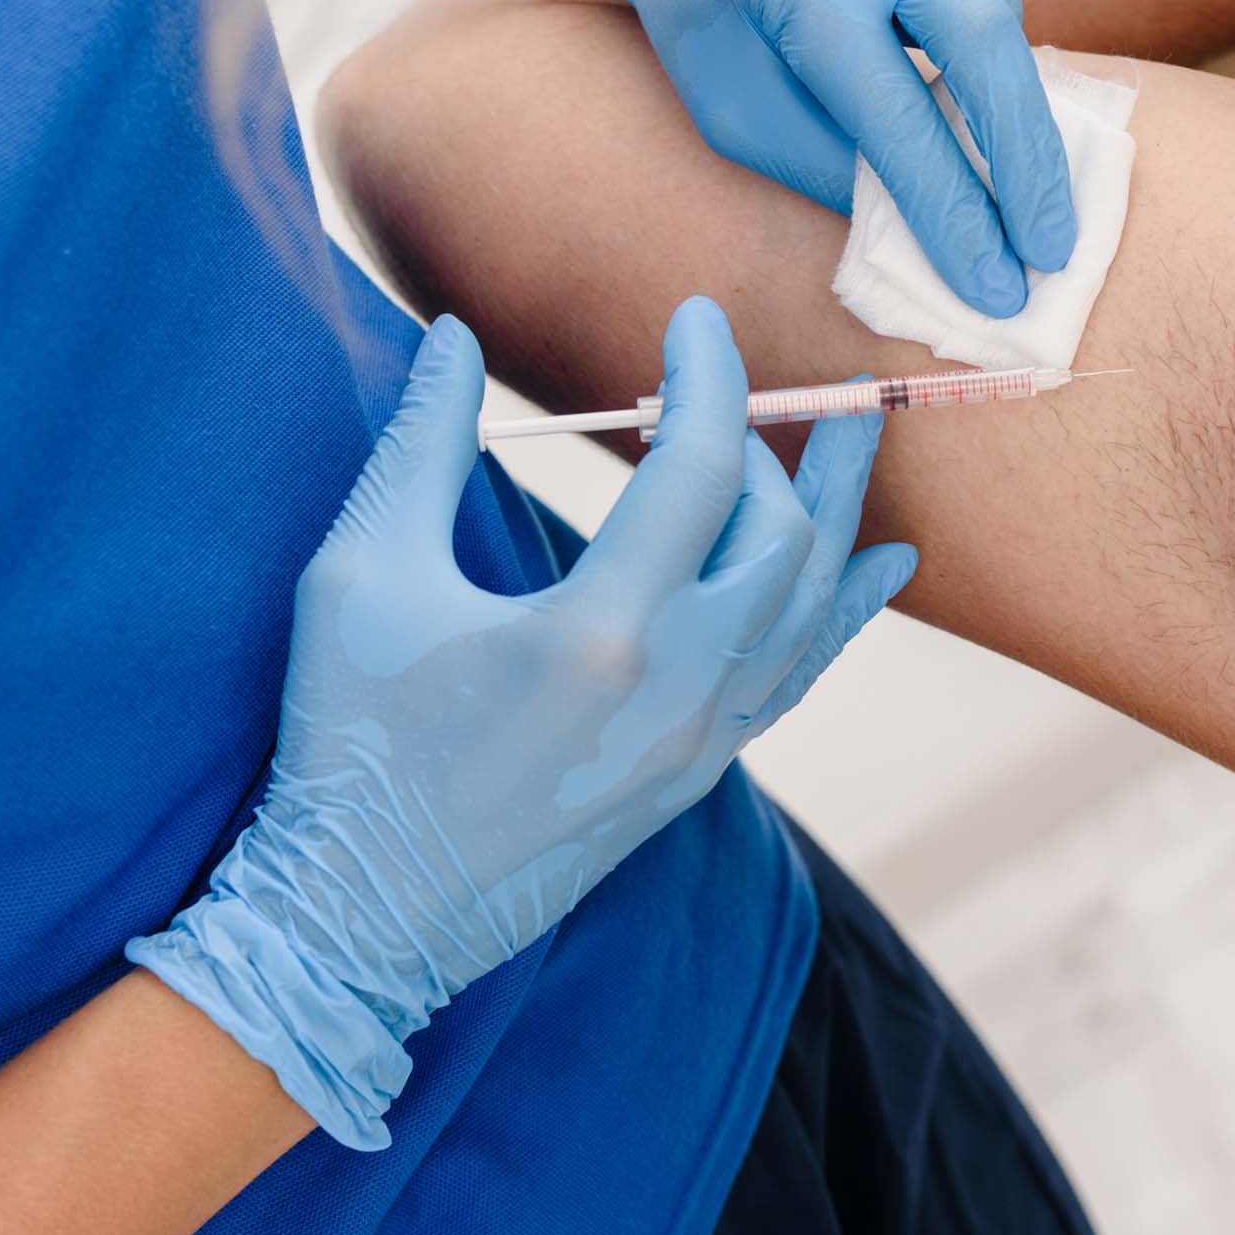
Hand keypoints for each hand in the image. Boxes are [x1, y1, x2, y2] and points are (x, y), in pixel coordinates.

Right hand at [128, 298, 914, 1147]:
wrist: (365, 917)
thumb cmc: (349, 742)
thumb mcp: (360, 577)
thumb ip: (422, 444)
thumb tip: (454, 336)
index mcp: (598, 631)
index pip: (701, 466)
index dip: (708, 374)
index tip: (695, 317)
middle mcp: (678, 689)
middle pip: (779, 531)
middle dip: (764, 439)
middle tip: (712, 390)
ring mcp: (702, 740)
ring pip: (812, 603)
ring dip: (833, 509)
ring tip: (855, 433)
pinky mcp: (700, 773)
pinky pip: (800, 673)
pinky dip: (847, 610)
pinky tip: (885, 566)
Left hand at [568, 0, 1075, 316]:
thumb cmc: (708, 3)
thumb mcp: (732, 104)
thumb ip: (828, 163)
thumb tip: (934, 225)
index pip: (893, 108)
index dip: (950, 206)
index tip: (995, 283)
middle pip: (984, 39)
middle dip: (1028, 159)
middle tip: (1054, 245)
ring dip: (982, 67)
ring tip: (921, 63)